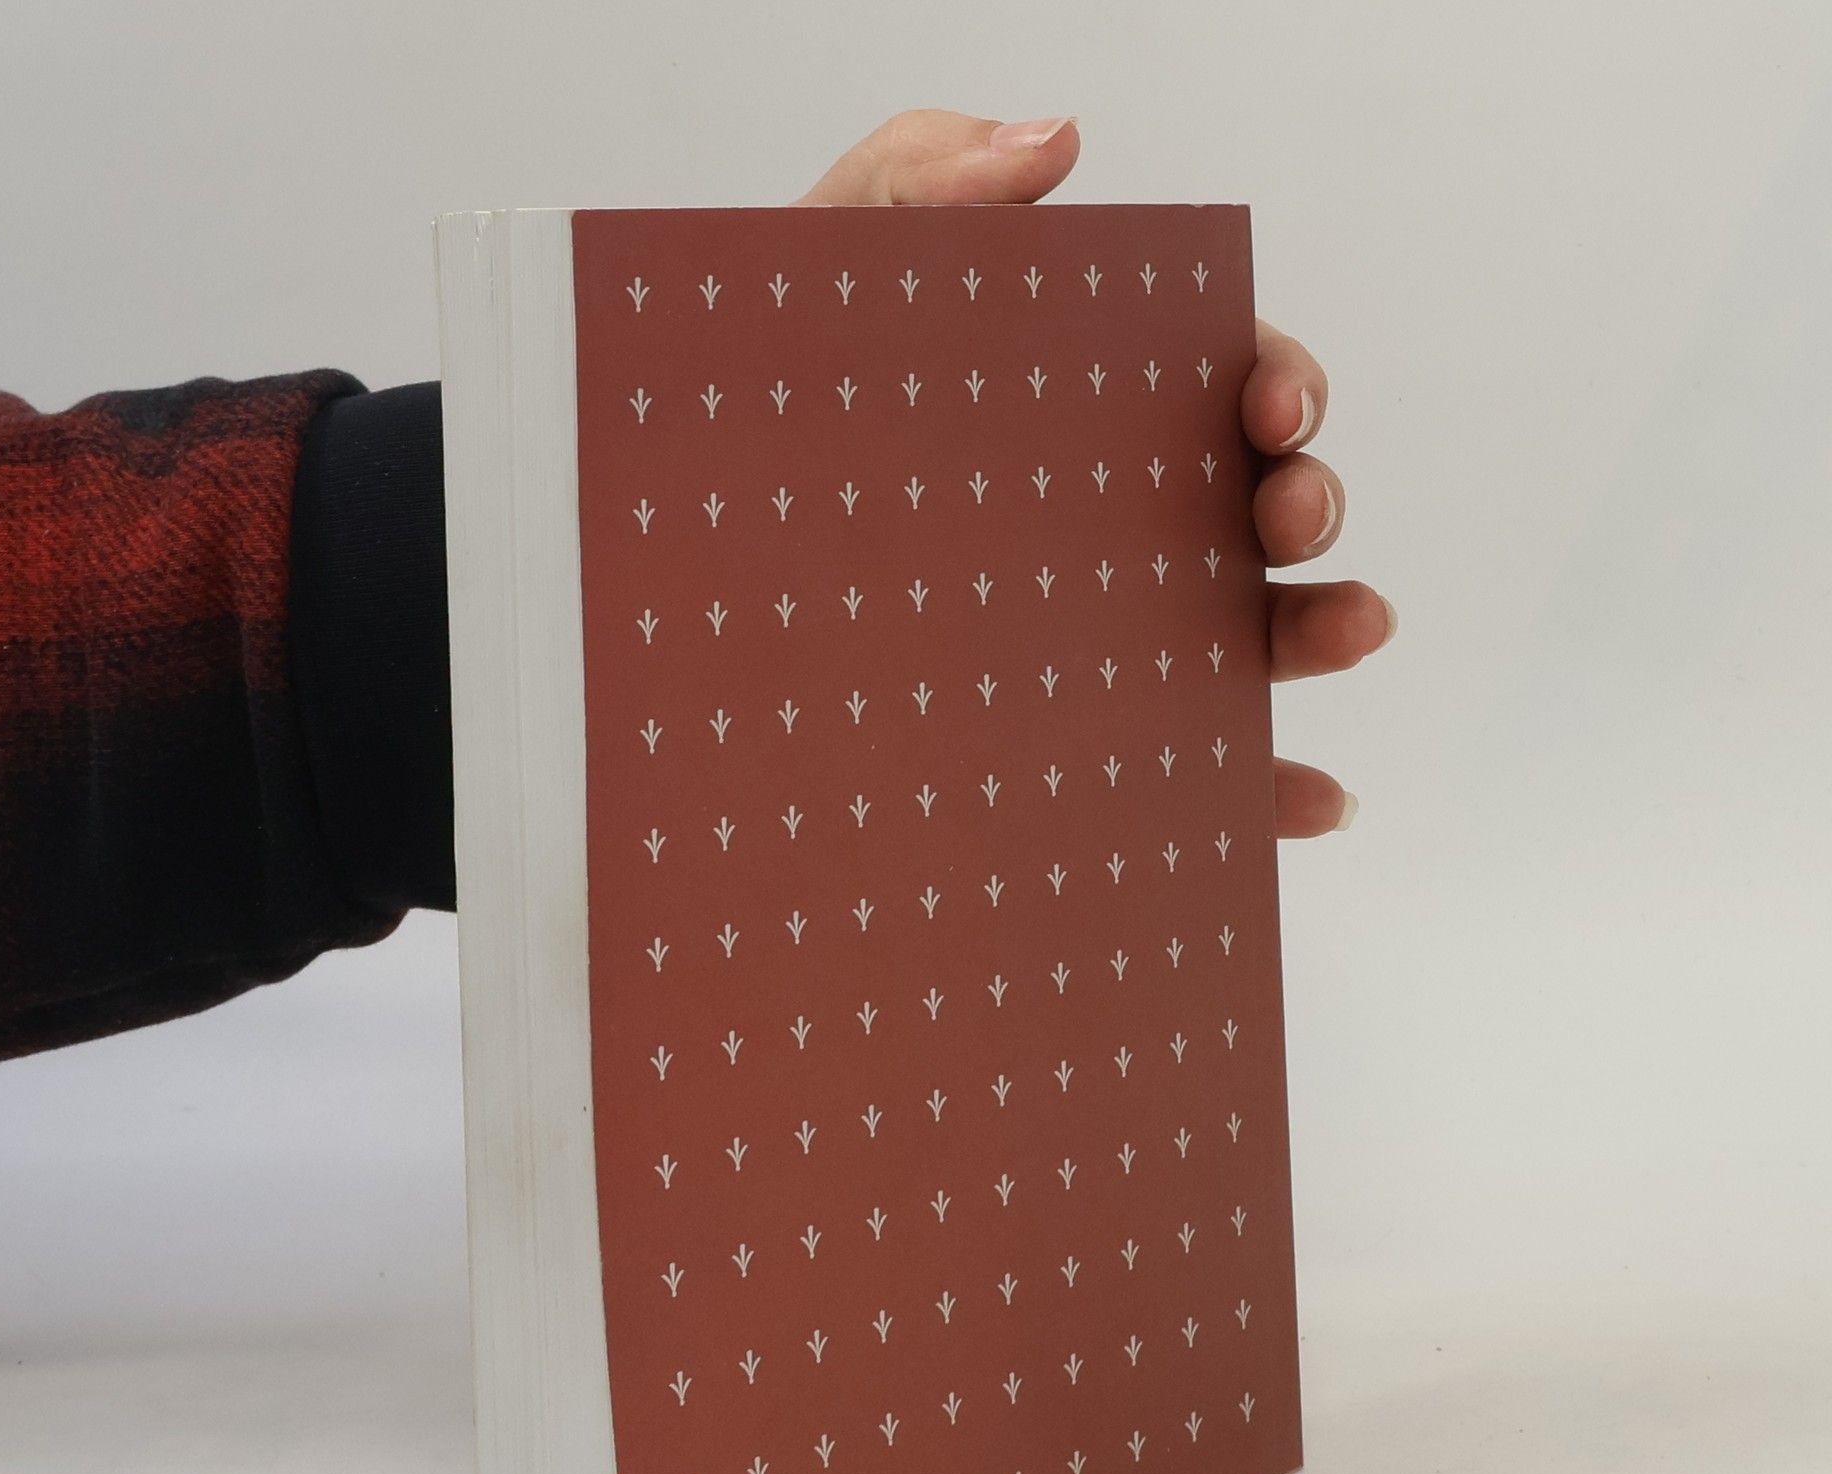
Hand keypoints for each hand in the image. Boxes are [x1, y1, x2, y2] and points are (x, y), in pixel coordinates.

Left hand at [798, 111, 1388, 836]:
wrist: (650, 589)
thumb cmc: (728, 426)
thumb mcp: (802, 284)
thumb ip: (913, 181)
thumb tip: (1060, 141)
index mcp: (1069, 414)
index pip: (1208, 384)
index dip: (1271, 378)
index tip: (1270, 400)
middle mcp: (1099, 528)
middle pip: (1248, 507)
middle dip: (1305, 496)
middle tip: (1288, 509)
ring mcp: (1093, 643)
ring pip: (1247, 636)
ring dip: (1322, 627)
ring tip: (1353, 626)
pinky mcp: (1069, 746)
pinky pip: (1186, 775)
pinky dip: (1268, 794)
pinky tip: (1319, 801)